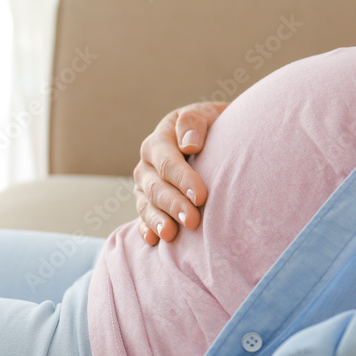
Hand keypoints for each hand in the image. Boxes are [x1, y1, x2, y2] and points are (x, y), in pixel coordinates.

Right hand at [134, 101, 227, 244]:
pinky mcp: (148, 203)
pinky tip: (155, 240)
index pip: (167, 161)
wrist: (212, 139)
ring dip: (158, 220)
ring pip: (146, 204)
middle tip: (193, 221)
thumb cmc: (211, 126)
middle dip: (173, 204)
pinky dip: (147, 229)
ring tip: (171, 235)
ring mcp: (145, 186)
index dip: (183, 179)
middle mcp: (147, 164)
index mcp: (159, 140)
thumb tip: (189, 144)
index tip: (201, 196)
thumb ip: (194, 123)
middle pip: (155, 186)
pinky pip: (143, 218)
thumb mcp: (205, 114)